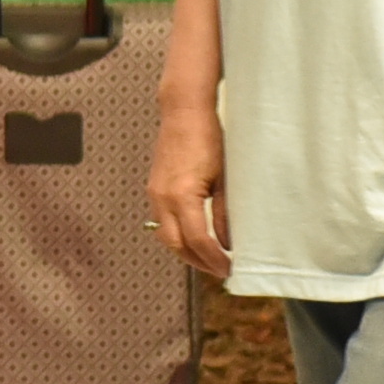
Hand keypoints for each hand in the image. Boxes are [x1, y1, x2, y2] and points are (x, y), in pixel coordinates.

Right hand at [146, 85, 231, 281]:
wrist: (184, 112)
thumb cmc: (208, 138)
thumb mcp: (224, 178)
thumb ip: (224, 214)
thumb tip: (228, 242)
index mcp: (182, 196)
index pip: (198, 241)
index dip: (214, 259)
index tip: (229, 269)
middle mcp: (163, 198)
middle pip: (176, 245)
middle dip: (198, 262)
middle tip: (219, 270)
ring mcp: (155, 194)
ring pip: (166, 236)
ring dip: (186, 251)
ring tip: (208, 258)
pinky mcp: (154, 189)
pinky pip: (162, 222)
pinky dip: (177, 235)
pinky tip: (193, 237)